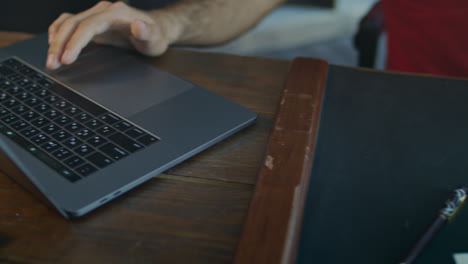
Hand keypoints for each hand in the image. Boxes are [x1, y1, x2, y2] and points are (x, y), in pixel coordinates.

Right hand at [47, 1, 176, 69]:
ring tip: (50, 60)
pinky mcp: (92, 22)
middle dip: (59, 44)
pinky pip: (69, 23)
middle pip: (73, 23)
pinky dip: (58, 32)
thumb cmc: (155, 36)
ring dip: (55, 40)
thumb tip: (137, 25)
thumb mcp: (155, 39)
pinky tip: (53, 45)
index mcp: (116, 13)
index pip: (88, 25)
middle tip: (52, 64)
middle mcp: (103, 10)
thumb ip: (146, 33)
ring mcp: (96, 15)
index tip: (67, 59)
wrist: (156, 29)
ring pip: (67, 23)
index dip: (75, 42)